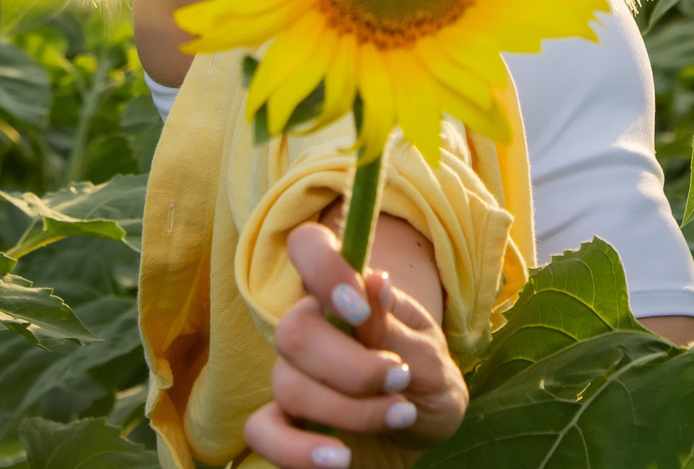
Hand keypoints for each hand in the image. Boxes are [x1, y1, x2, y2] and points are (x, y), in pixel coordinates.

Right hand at [240, 219, 466, 468]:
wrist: (425, 433)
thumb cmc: (429, 383)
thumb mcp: (431, 356)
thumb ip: (396, 329)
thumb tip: (374, 281)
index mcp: (346, 293)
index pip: (307, 247)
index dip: (322, 269)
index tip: (358, 308)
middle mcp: (311, 328)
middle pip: (294, 330)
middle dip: (351, 365)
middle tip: (400, 379)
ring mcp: (293, 375)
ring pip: (288, 383)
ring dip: (350, 409)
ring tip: (400, 415)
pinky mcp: (286, 424)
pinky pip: (262, 431)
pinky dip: (296, 449)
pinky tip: (339, 459)